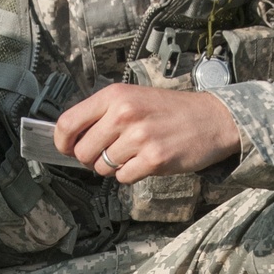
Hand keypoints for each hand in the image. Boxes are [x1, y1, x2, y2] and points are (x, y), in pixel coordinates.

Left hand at [54, 85, 241, 184]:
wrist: (211, 119)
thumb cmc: (169, 111)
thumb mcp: (132, 98)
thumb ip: (102, 115)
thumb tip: (71, 142)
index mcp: (114, 96)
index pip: (67, 123)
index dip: (62, 143)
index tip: (67, 149)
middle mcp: (124, 113)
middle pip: (82, 152)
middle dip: (92, 159)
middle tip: (109, 153)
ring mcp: (139, 137)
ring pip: (102, 168)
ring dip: (115, 167)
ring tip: (134, 153)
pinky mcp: (154, 158)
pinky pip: (124, 178)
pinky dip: (131, 175)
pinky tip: (146, 162)